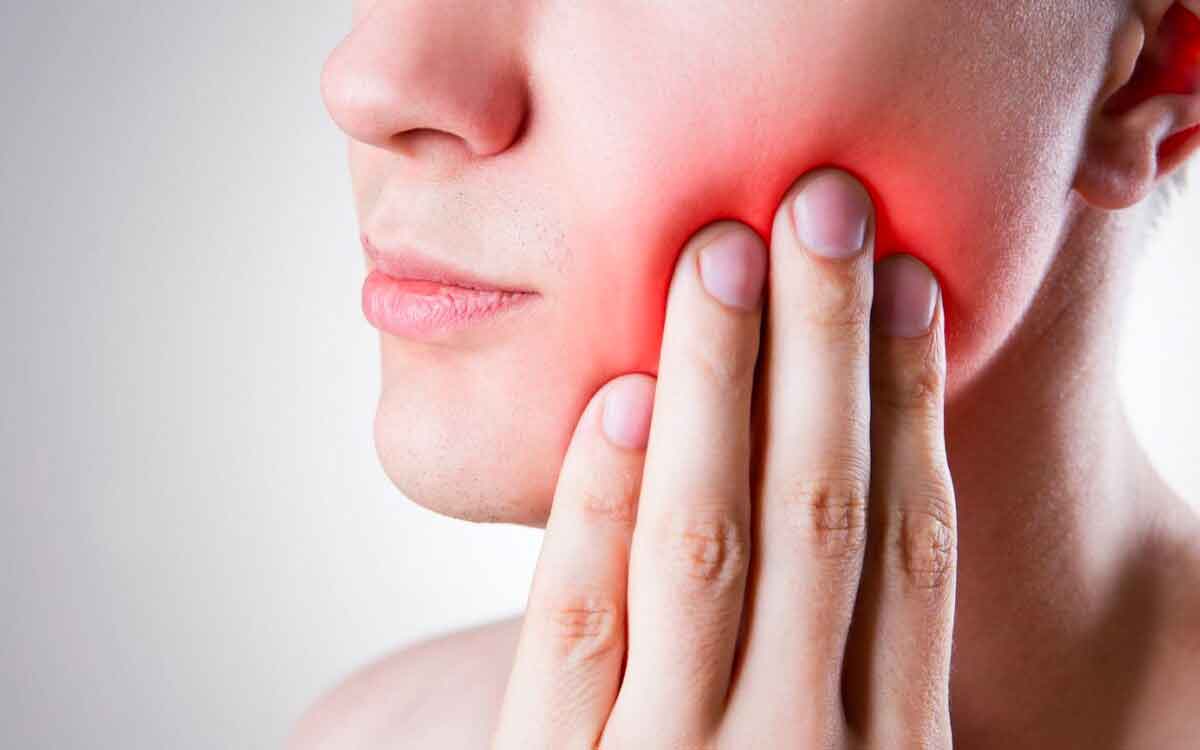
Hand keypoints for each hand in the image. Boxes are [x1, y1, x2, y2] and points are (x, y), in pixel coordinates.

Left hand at [492, 168, 954, 747]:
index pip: (907, 548)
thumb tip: (882, 497)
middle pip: (819, 515)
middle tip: (823, 207)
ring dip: (718, 385)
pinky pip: (577, 626)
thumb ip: (846, 671)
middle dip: (823, 349)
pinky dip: (599, 503)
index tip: (908, 283)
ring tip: (726, 256)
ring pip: (707, 544)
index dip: (910, 405)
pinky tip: (622, 396)